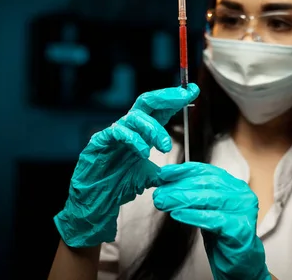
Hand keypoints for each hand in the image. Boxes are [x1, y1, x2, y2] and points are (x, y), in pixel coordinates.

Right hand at [54, 84, 199, 247]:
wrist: (98, 201)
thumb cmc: (120, 185)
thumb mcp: (151, 176)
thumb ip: (168, 171)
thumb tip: (188, 171)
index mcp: (141, 131)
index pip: (159, 109)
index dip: (175, 99)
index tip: (193, 90)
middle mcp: (128, 127)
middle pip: (146, 101)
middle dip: (167, 96)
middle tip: (184, 96)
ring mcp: (113, 133)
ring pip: (135, 116)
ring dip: (154, 128)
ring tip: (165, 146)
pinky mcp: (99, 141)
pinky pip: (117, 132)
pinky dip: (134, 140)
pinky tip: (144, 152)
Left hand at [153, 162, 270, 279]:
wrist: (239, 262)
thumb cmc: (222, 235)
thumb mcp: (205, 210)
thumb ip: (192, 195)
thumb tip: (165, 185)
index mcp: (234, 186)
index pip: (207, 171)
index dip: (184, 171)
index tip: (164, 173)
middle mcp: (241, 194)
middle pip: (207, 184)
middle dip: (179, 187)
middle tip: (159, 193)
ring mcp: (243, 210)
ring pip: (209, 199)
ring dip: (182, 199)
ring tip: (164, 201)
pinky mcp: (240, 228)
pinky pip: (213, 219)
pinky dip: (193, 216)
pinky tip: (177, 214)